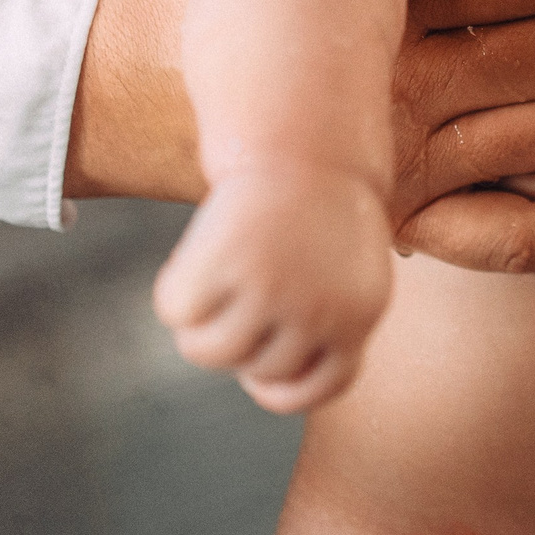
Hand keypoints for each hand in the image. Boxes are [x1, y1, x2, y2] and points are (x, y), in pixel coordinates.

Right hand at [152, 162, 392, 413]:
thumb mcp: (348, 273)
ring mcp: (272, 290)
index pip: (317, 389)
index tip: (260, 364)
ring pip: (205, 351)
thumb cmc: (322, 211)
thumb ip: (325, 327)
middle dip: (237, 339)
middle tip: (239, 292)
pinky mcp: (227, 262)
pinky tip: (196, 257)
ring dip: (198, 325)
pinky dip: (175, 291)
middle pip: (251, 369)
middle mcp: (320, 311)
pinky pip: (176, 311)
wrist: (304, 144)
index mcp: (359, 317)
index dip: (280, 384)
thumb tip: (267, 383)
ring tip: (215, 282)